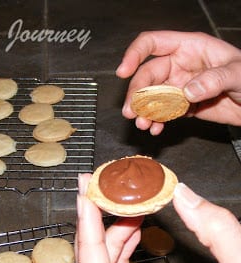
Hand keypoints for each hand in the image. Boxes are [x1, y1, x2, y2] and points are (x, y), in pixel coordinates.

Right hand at [116, 30, 240, 134]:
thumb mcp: (239, 73)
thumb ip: (215, 79)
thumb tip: (188, 91)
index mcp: (190, 48)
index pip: (153, 43)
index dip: (134, 54)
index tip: (123, 71)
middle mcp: (180, 66)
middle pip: (147, 75)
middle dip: (136, 94)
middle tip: (131, 112)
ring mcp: (179, 87)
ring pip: (152, 97)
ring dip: (143, 111)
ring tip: (143, 124)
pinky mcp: (182, 106)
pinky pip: (162, 112)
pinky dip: (156, 121)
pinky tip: (155, 129)